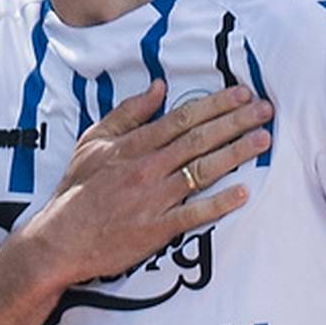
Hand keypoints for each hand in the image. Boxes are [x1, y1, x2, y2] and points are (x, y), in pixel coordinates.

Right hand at [16, 80, 271, 287]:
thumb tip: (158, 86)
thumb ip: (128, 113)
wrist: (60, 238)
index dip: (215, 104)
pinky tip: (244, 192)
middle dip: (236, 122)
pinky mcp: (157, 229)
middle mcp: (147, 168)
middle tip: (266, 110)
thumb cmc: (77, 190)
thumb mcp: (93, 141)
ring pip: (202, 170)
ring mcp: (154, 199)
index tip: (242, 94)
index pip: (182, 118)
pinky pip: (194, 214)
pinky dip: (219, 204)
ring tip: (264, 140)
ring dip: (236, 153)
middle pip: (199, 139)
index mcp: (133, 145)